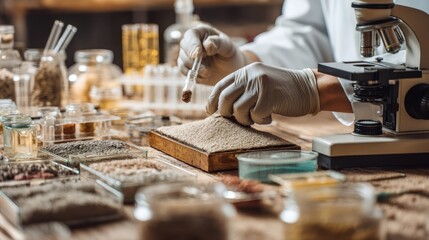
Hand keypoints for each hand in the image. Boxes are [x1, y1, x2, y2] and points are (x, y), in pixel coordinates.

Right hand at [178, 24, 246, 85]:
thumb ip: (218, 43)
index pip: (191, 35)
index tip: (198, 54)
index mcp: (202, 33)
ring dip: (194, 69)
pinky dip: (192, 76)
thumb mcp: (228, 47)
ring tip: (208, 72)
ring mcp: (188, 55)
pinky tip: (204, 76)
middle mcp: (192, 42)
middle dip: (192, 59)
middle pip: (183, 47)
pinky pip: (183, 71)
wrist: (231, 70)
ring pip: (182, 61)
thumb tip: (206, 45)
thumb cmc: (230, 55)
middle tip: (205, 69)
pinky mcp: (187, 67)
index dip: (192, 44)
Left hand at [206, 63, 320, 125]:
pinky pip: (255, 116)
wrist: (308, 88)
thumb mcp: (258, 84)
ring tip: (256, 117)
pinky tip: (269, 117)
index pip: (220, 86)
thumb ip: (241, 90)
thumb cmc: (281, 91)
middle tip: (239, 118)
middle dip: (227, 113)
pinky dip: (260, 121)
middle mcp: (251, 75)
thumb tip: (220, 108)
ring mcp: (260, 85)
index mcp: (245, 71)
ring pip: (238, 110)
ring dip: (246, 119)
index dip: (212, 101)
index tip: (210, 112)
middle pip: (225, 99)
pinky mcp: (270, 96)